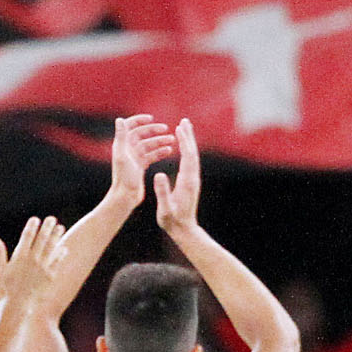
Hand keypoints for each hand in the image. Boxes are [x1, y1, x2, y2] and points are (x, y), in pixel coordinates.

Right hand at [0, 215, 66, 310]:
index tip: (35, 220)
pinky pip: (57, 261)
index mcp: (20, 257)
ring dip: (56, 236)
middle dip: (47, 227)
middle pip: (42, 239)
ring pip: (52, 248)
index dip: (31, 227)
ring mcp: (43, 267)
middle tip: (51, 218)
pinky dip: (60, 253)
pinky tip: (63, 248)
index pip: (27, 237)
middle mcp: (33, 259)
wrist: (18, 306)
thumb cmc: (6, 289)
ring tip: (60, 227)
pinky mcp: (50, 276)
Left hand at [109, 114, 175, 205]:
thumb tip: (119, 119)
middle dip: (154, 130)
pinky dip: (160, 152)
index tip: (151, 118)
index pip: (129, 127)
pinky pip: (151, 155)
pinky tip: (169, 151)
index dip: (139, 120)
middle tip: (166, 129)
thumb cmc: (124, 178)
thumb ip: (121, 137)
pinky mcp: (140, 166)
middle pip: (141, 134)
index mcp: (122, 145)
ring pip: (149, 145)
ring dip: (160, 141)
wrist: (125, 197)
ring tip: (172, 141)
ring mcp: (134, 158)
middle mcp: (127, 150)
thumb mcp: (122, 156)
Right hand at [152, 116, 201, 235]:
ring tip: (183, 130)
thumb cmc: (172, 220)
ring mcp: (193, 180)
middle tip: (184, 121)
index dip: (185, 141)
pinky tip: (182, 148)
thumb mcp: (165, 208)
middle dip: (189, 136)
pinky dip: (186, 152)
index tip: (180, 128)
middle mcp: (192, 178)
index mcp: (187, 182)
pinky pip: (189, 163)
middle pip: (192, 152)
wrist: (184, 229)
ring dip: (188, 142)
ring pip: (192, 156)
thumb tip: (159, 174)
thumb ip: (162, 191)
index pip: (187, 157)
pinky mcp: (190, 183)